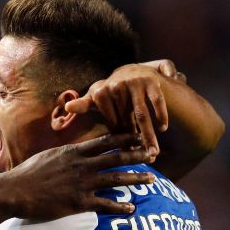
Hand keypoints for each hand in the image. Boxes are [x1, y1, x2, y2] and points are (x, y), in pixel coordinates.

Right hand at [4, 133, 153, 218]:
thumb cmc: (27, 173)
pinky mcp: (79, 202)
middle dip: (137, 155)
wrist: (15, 191)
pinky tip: (131, 209)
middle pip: (116, 157)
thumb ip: (65, 154)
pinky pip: (105, 204)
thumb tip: (74, 151)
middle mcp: (81, 165)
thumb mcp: (48, 156)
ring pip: (116, 179)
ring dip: (136, 178)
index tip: (139, 136)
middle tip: (153, 154)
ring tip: (151, 179)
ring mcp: (82, 184)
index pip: (105, 141)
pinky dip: (120, 207)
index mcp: (73, 152)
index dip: (125, 138)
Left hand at [65, 60, 185, 162]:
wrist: (129, 72)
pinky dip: (161, 115)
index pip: (110, 122)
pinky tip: (162, 128)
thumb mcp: (94, 98)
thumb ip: (82, 105)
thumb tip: (66, 107)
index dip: (119, 137)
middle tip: (143, 158)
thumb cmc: (109, 93)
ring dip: (149, 135)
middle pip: (126, 120)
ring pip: (141, 115)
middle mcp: (115, 86)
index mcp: (100, 93)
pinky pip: (156, 102)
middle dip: (135, 140)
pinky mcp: (150, 81)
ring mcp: (133, 83)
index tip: (126, 151)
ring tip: (153, 152)